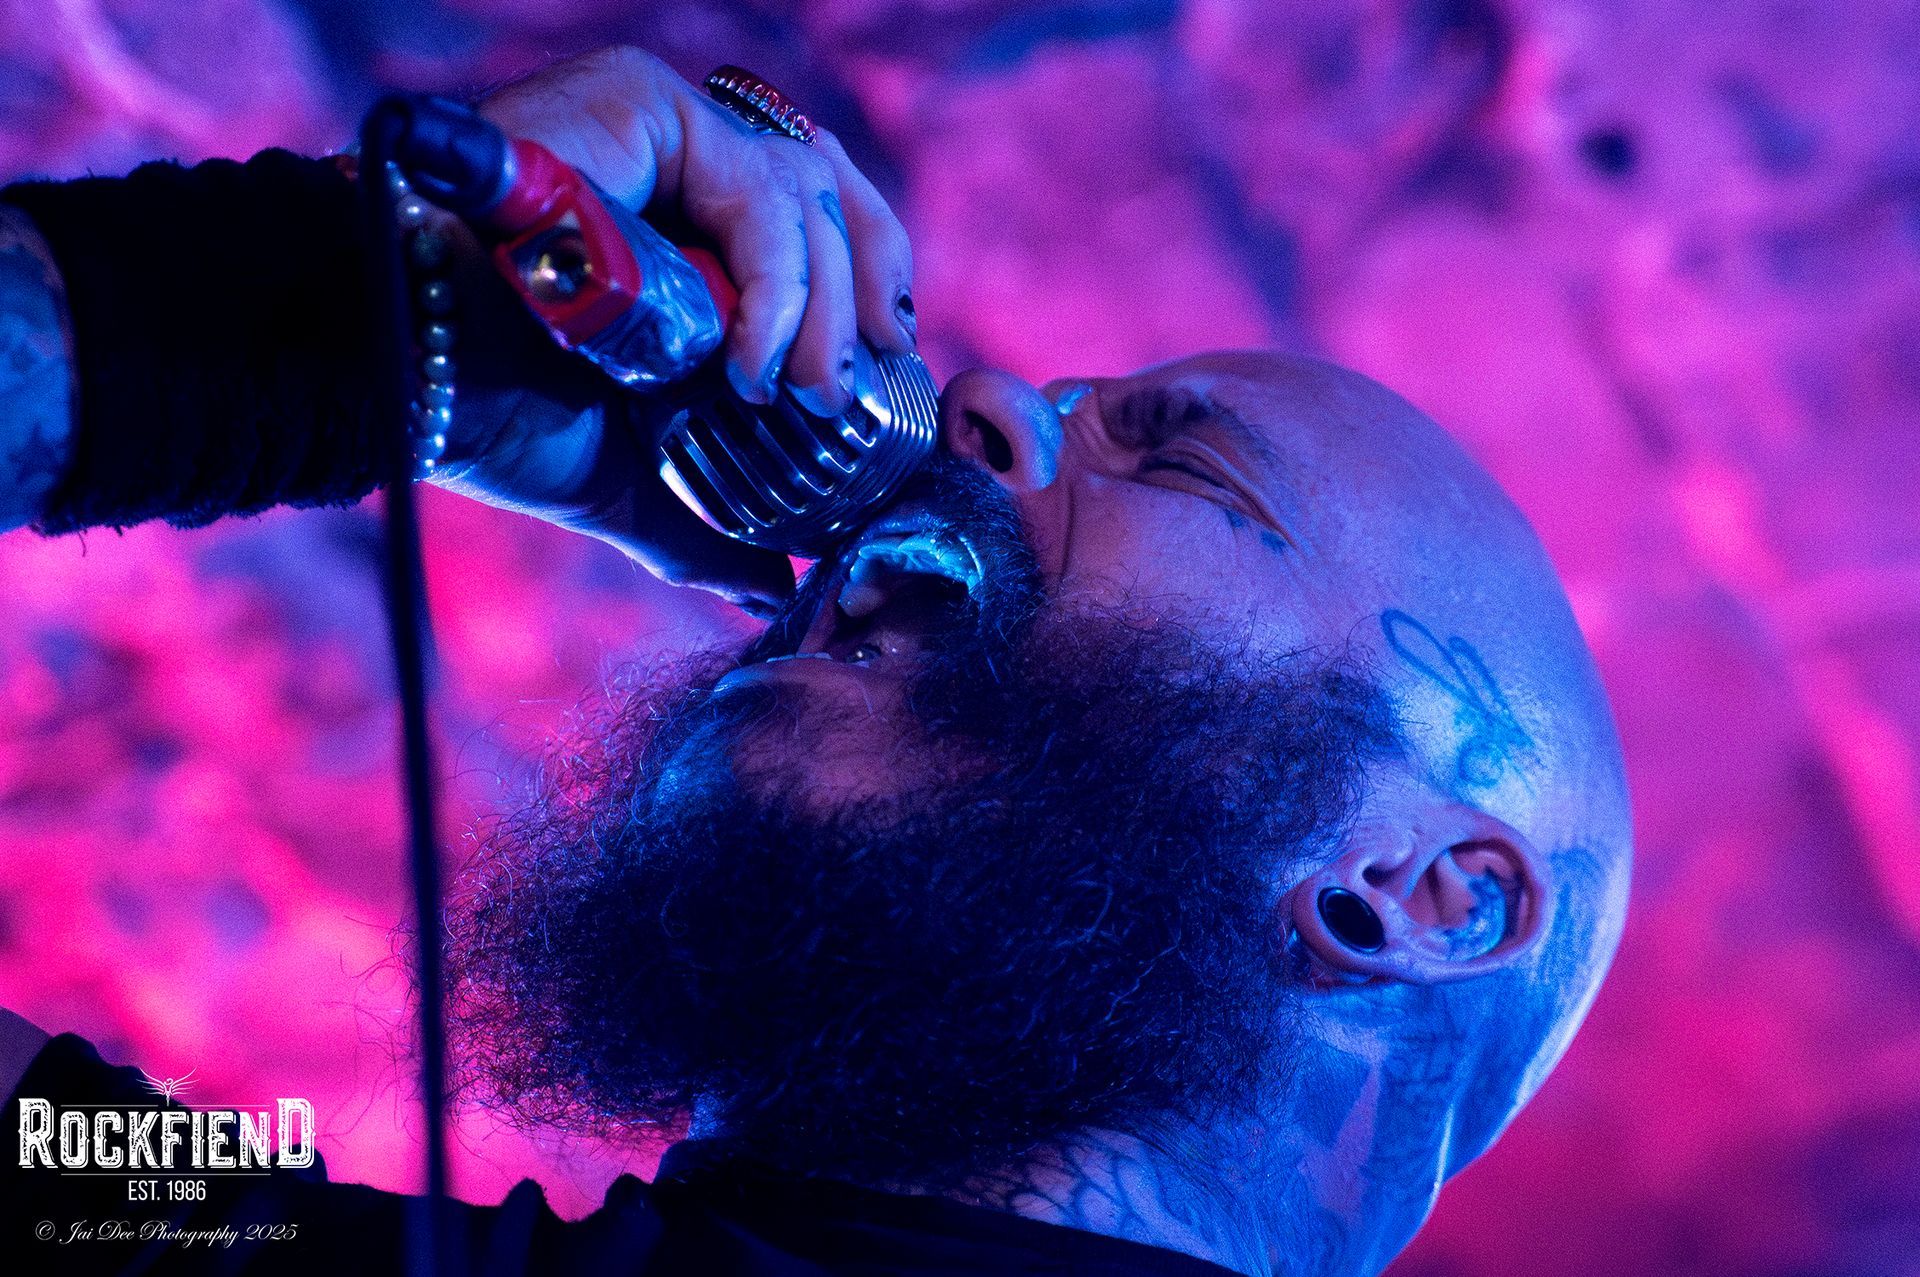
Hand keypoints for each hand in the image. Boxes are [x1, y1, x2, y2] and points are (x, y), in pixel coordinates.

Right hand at [427, 46, 916, 610]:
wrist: (402, 374)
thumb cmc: (494, 411)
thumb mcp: (629, 476)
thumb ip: (705, 527)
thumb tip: (773, 586)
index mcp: (691, 220)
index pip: (825, 215)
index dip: (871, 283)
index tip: (886, 359)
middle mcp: (684, 158)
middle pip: (831, 194)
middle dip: (858, 303)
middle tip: (836, 397)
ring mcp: (664, 121)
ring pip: (805, 187)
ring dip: (820, 306)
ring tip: (791, 392)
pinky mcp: (639, 99)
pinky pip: (755, 183)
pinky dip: (774, 281)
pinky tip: (746, 359)